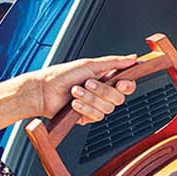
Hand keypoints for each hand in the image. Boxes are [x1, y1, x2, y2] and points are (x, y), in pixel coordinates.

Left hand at [21, 55, 138, 123]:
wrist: (44, 91)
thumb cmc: (62, 75)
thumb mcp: (90, 64)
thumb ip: (114, 62)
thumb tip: (132, 58)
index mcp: (105, 79)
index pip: (126, 86)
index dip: (127, 86)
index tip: (121, 83)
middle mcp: (102, 93)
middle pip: (118, 98)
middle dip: (102, 91)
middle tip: (88, 83)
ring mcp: (95, 106)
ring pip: (107, 108)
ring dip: (90, 99)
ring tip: (75, 91)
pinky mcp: (87, 117)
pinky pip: (96, 116)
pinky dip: (85, 108)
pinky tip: (74, 104)